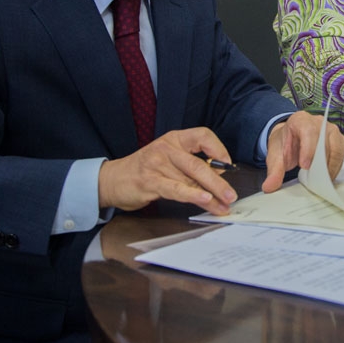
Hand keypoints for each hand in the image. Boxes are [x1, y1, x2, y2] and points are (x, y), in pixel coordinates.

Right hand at [98, 128, 236, 215]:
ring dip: (210, 196)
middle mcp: (166, 148)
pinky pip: (176, 189)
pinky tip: (205, 200)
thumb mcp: (169, 159)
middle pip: (198, 164)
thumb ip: (192, 165)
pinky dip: (192, 195)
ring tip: (223, 206)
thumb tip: (220, 175)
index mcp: (175, 139)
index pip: (202, 135)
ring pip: (190, 180)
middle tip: (231, 195)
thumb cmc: (146, 169)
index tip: (228, 164)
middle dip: (219, 182)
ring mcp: (157, 164)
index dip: (218, 148)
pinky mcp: (150, 181)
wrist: (112, 179)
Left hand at [262, 111, 343, 192]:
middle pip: (324, 140)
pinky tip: (327, 177)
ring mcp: (331, 130)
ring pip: (336, 147)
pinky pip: (341, 154)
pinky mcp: (338, 140)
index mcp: (300, 120)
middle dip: (320, 161)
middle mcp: (318, 122)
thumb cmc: (286, 143)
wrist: (291, 138)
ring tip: (320, 180)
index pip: (309, 131)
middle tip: (314, 179)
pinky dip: (335, 167)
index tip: (305, 166)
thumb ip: (274, 171)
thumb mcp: (275, 156)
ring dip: (330, 166)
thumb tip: (269, 186)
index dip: (309, 149)